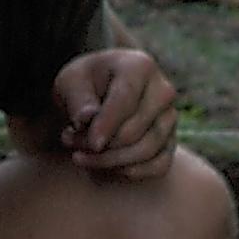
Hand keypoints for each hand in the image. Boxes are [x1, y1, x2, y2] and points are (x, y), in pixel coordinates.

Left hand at [49, 47, 179, 180]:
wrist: (98, 93)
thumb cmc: (83, 85)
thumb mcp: (71, 83)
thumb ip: (78, 100)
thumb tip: (86, 119)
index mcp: (140, 66)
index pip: (125, 101)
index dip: (103, 126)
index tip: (81, 142)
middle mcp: (163, 90)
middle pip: (133, 132)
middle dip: (98, 146)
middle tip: (68, 141)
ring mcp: (170, 117)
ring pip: (146, 152)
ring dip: (109, 162)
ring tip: (79, 155)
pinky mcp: (171, 141)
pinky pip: (158, 166)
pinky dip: (130, 172)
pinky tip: (104, 167)